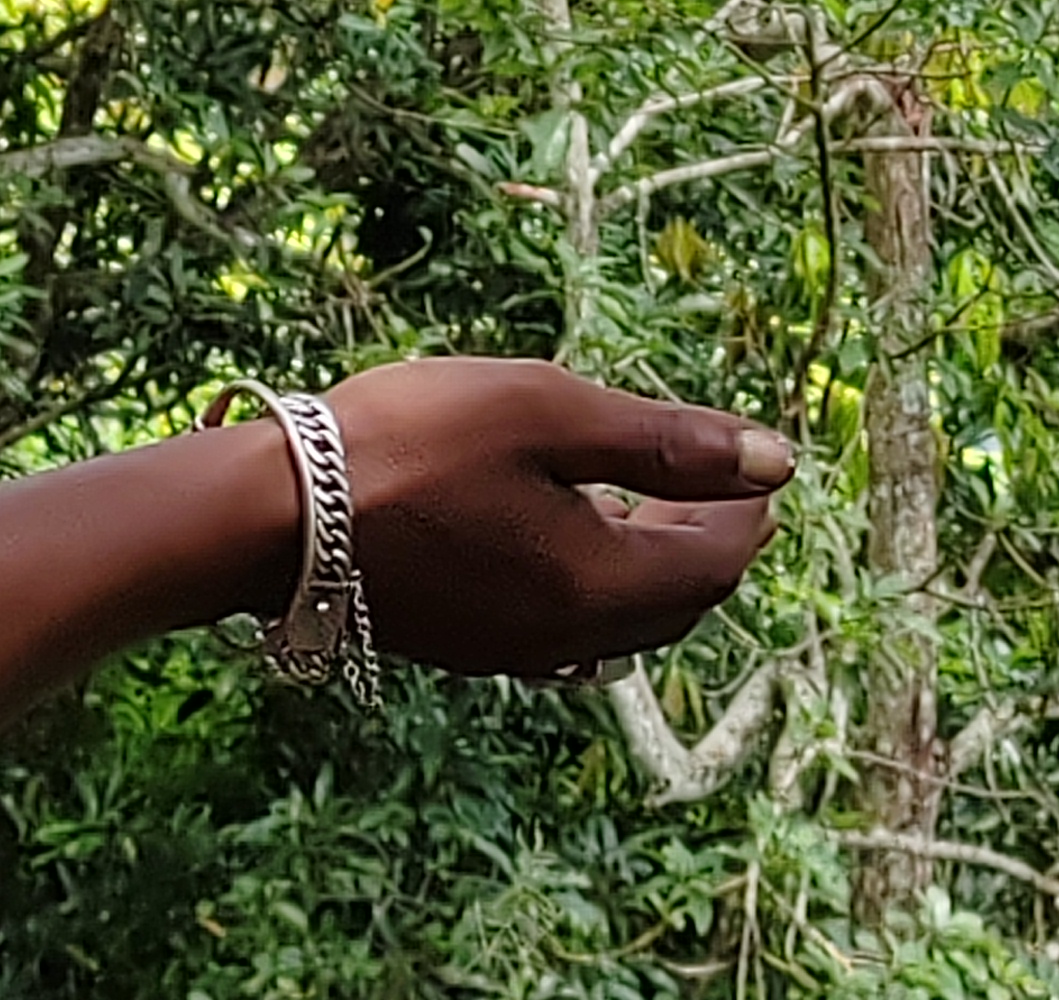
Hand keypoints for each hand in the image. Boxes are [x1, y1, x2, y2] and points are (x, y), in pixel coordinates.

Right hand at [325, 358, 789, 678]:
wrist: (280, 515)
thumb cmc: (417, 443)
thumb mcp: (552, 411)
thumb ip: (666, 439)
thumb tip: (778, 463)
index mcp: (598, 585)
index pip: (714, 563)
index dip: (747, 510)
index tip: (759, 460)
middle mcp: (564, 636)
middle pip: (676, 602)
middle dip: (710, 538)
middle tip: (720, 476)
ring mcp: (509, 648)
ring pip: (621, 617)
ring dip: (654, 557)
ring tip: (651, 487)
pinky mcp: (465, 640)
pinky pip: (567, 621)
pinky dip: (597, 574)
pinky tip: (570, 525)